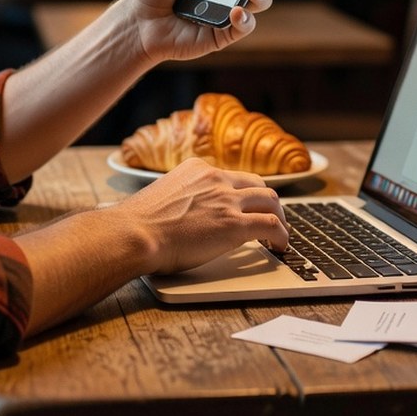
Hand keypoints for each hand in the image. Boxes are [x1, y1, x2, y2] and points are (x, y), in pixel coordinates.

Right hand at [115, 158, 288, 273]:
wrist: (134, 234)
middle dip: (267, 202)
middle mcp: (215, 178)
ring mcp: (227, 200)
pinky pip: (271, 225)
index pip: (231, 177)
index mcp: (197, 169)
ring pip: (271, 201)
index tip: (246, 206)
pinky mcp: (235, 225)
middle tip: (270, 218)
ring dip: (280, 217)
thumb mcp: (163, 197)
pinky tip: (281, 246)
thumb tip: (187, 214)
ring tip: (280, 234)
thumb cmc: (138, 225)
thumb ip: (182, 198)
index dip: (243, 194)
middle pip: (257, 184)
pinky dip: (282, 235)